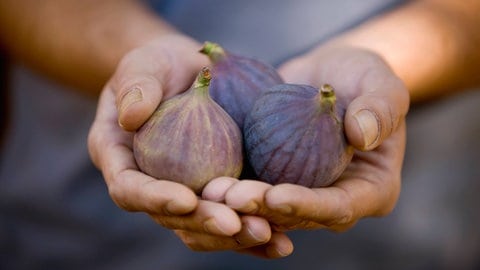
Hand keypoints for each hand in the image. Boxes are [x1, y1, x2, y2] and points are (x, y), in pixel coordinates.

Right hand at [87, 34, 292, 256]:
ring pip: (206, 225)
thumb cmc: (158, 67)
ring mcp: (187, 190)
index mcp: (123, 162)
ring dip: (235, 234)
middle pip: (173, 217)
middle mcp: (153, 185)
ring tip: (268, 234)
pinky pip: (235, 213)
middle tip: (234, 224)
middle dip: (204, 223)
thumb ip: (136, 86)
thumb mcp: (143, 66)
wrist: (187, 72)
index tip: (187, 200)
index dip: (155, 199)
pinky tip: (283, 238)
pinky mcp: (217, 188)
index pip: (130, 189)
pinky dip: (258, 225)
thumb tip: (131, 115)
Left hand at [203, 45, 408, 231]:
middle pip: (297, 215)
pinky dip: (228, 186)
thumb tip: (363, 134)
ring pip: (267, 209)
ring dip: (237, 205)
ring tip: (210, 192)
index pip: (339, 207)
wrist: (330, 76)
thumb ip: (382, 108)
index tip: (277, 195)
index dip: (308, 206)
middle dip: (262, 210)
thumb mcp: (381, 83)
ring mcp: (301, 192)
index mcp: (369, 191)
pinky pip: (250, 186)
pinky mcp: (273, 177)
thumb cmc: (363, 78)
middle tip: (231, 198)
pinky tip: (203, 181)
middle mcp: (332, 200)